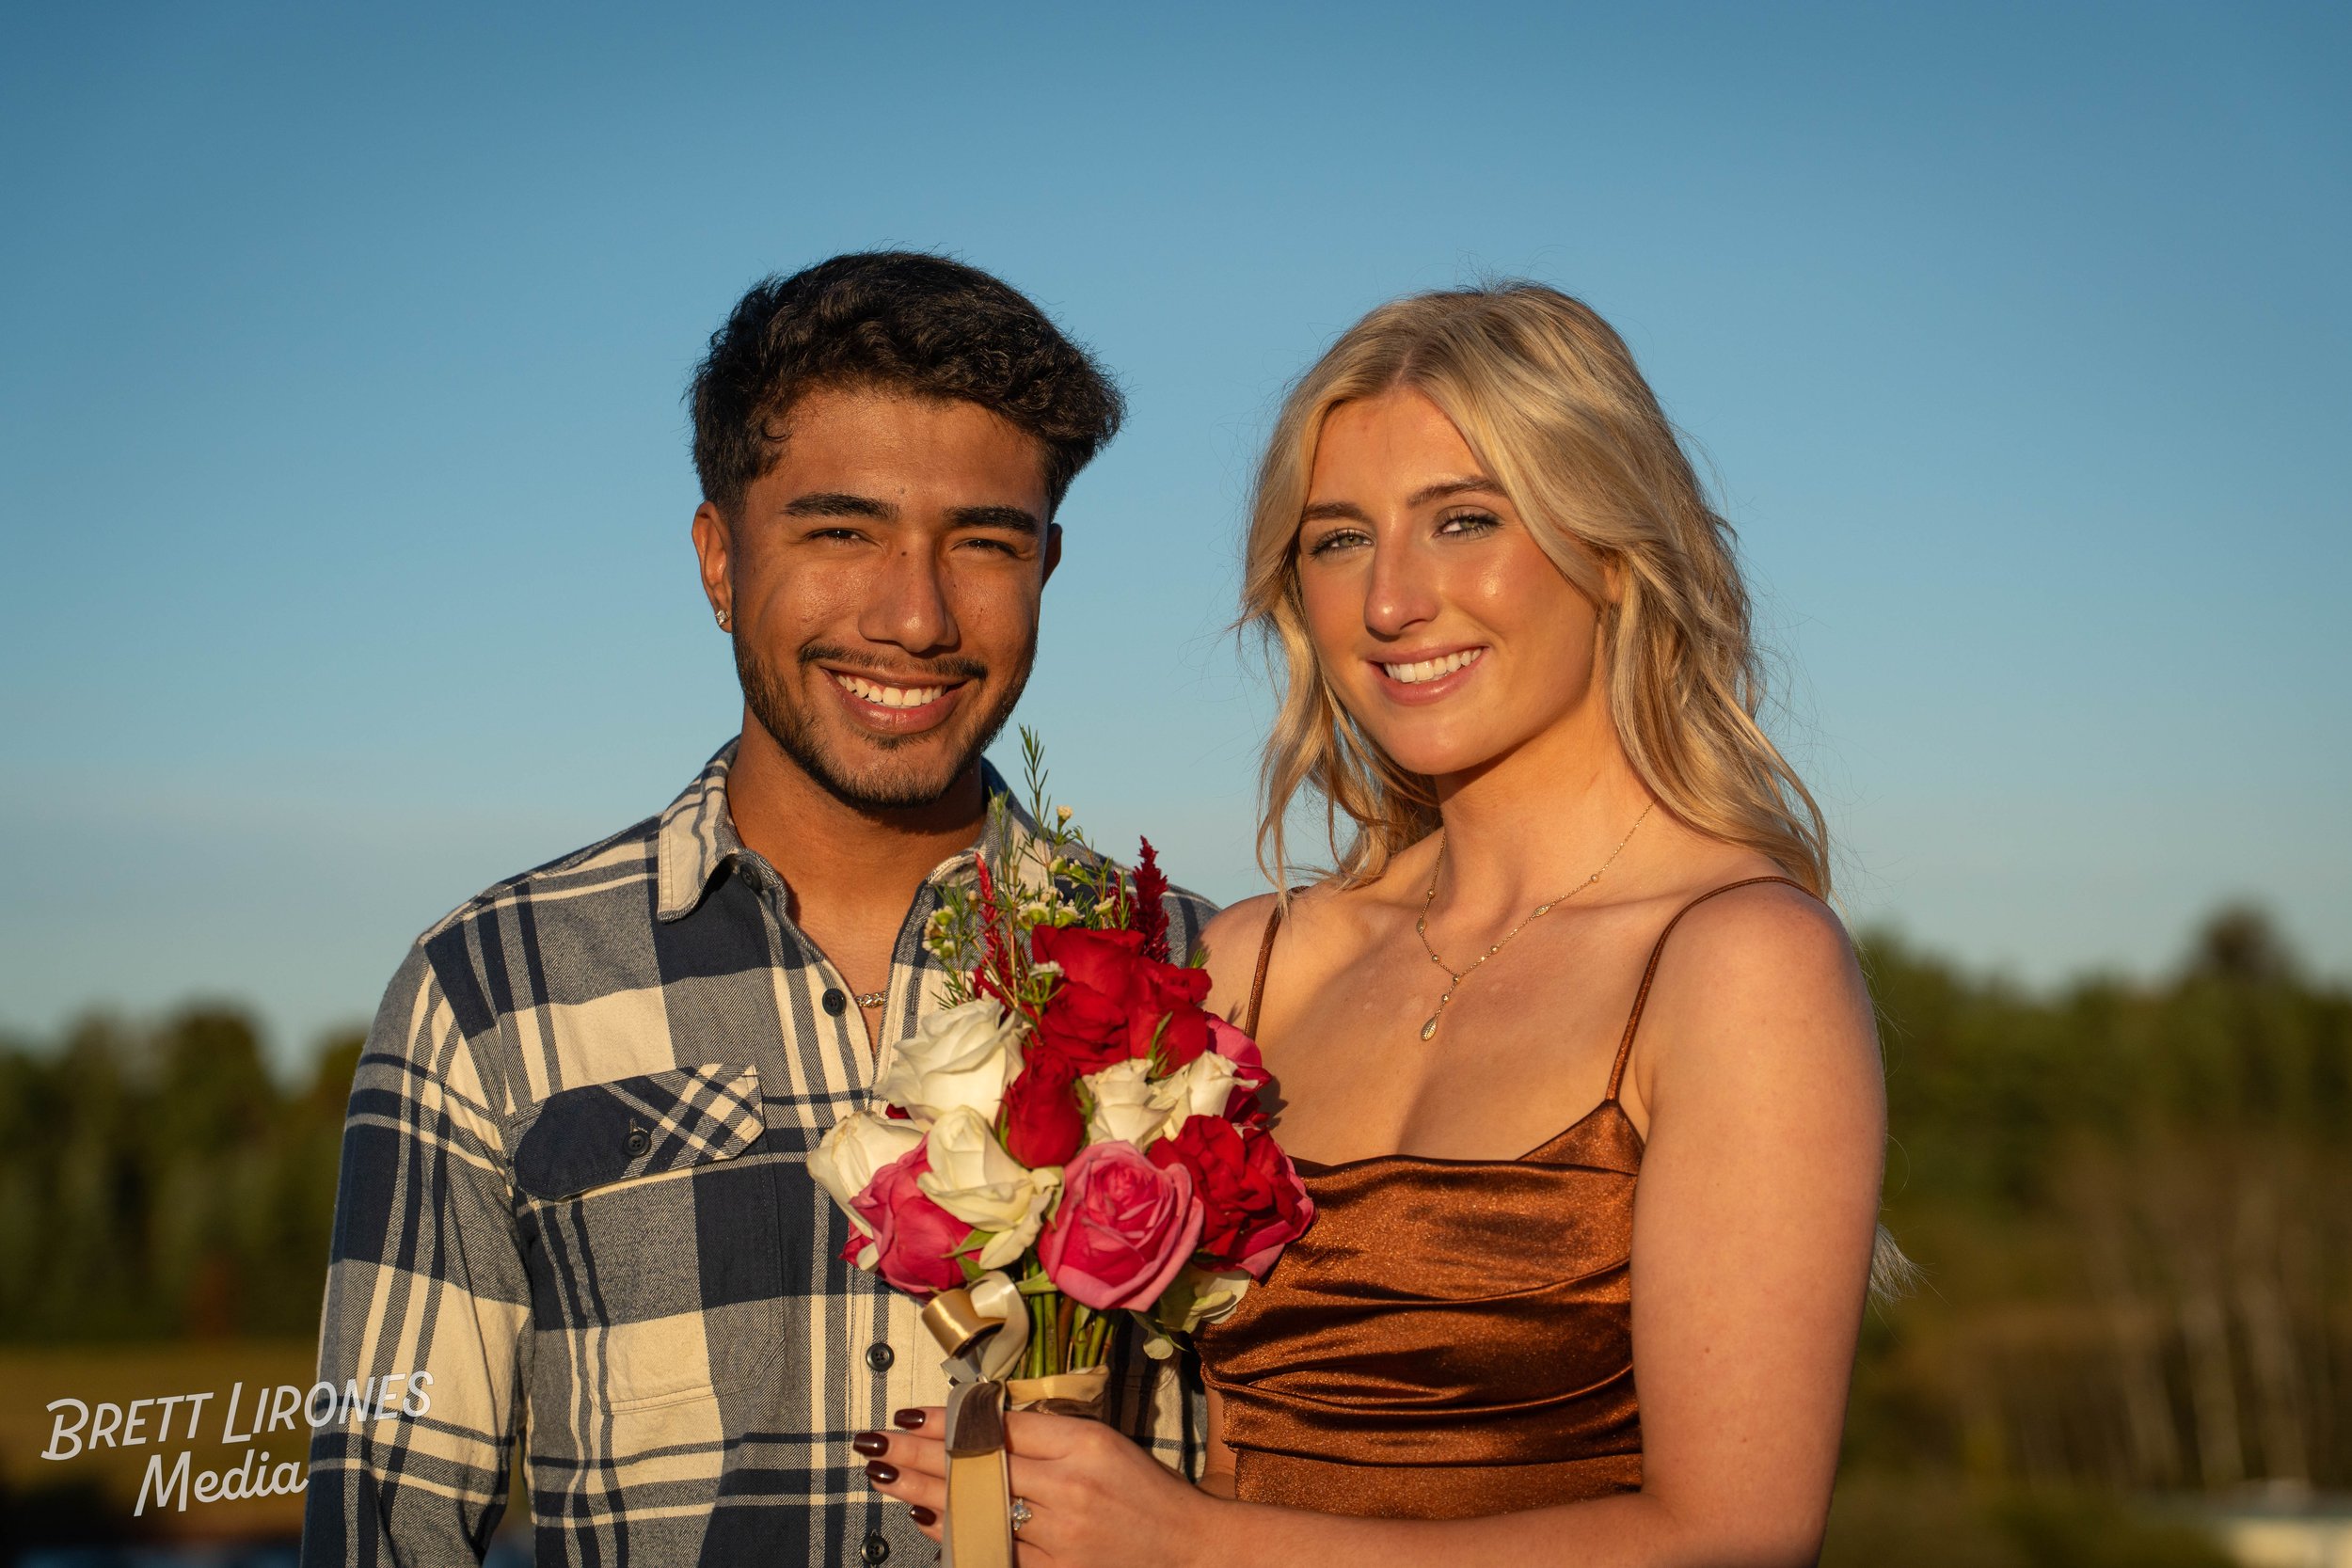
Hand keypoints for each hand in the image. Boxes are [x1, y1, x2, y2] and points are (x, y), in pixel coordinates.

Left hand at [859, 1404, 1217, 1567]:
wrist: (1190, 1550)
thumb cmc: (1146, 1491)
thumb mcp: (1100, 1443)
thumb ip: (1043, 1435)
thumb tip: (975, 1428)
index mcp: (1082, 1443)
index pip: (995, 1427)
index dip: (943, 1422)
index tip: (904, 1416)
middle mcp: (1068, 1488)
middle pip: (975, 1468)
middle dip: (915, 1455)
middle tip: (873, 1445)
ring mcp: (1060, 1537)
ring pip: (977, 1510)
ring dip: (923, 1493)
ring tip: (886, 1477)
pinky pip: (992, 1551)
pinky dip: (957, 1534)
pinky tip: (927, 1519)